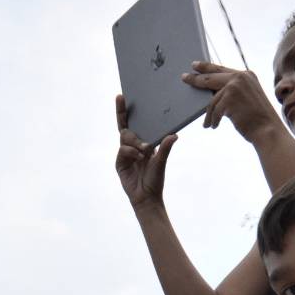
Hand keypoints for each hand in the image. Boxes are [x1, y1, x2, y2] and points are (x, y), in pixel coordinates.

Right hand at [114, 94, 177, 208]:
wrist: (147, 198)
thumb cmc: (155, 180)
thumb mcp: (162, 162)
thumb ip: (165, 148)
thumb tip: (174, 135)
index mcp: (142, 143)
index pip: (133, 124)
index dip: (126, 111)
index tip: (123, 96)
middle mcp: (132, 146)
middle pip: (125, 126)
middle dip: (122, 112)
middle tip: (121, 98)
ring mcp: (124, 154)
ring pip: (125, 138)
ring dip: (135, 140)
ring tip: (145, 149)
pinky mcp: (119, 163)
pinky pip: (123, 150)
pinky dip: (131, 151)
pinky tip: (139, 157)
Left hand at [181, 61, 282, 141]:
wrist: (268, 130)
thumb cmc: (258, 119)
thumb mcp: (247, 98)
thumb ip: (233, 91)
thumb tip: (211, 93)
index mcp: (247, 75)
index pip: (222, 69)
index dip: (207, 67)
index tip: (195, 65)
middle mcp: (241, 77)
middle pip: (211, 77)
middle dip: (196, 79)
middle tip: (185, 77)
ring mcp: (234, 86)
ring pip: (212, 99)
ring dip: (209, 114)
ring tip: (208, 123)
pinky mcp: (229, 98)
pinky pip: (214, 110)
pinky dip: (213, 120)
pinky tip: (214, 126)